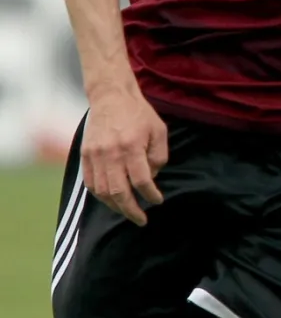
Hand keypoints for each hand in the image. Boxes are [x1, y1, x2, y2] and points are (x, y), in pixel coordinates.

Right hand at [82, 85, 167, 225]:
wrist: (110, 97)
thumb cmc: (139, 114)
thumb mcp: (159, 130)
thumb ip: (158, 156)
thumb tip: (151, 178)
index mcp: (131, 146)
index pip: (141, 180)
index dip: (150, 194)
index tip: (158, 201)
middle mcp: (111, 154)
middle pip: (119, 191)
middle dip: (131, 210)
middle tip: (141, 219)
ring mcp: (95, 156)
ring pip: (103, 191)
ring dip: (115, 206)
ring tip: (128, 212)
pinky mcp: (85, 156)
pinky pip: (91, 183)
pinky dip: (101, 196)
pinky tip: (111, 201)